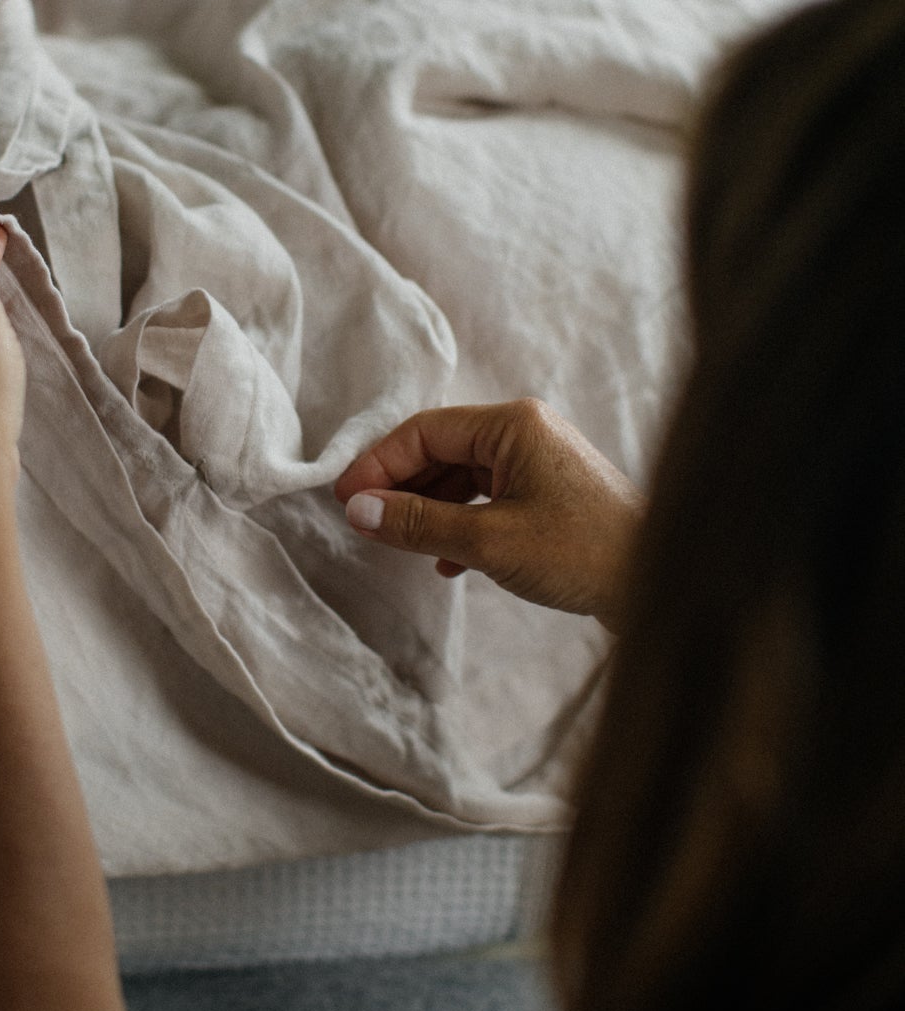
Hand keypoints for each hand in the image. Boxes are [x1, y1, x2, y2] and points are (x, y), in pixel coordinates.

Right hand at [334, 400, 642, 632]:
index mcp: (513, 425)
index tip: (344, 500)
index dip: (378, 464)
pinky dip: (462, 524)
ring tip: (399, 543)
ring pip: (465, 478)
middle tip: (363, 523)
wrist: (666, 585)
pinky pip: (490, 499)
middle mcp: (528, 433)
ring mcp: (542, 464)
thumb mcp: (490, 540)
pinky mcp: (553, 497)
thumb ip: (419, 522)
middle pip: (443, 450)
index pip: (425, 432)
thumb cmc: (584, 554)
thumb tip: (358, 509)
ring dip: (429, 510)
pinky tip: (448, 562)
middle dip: (401, 487)